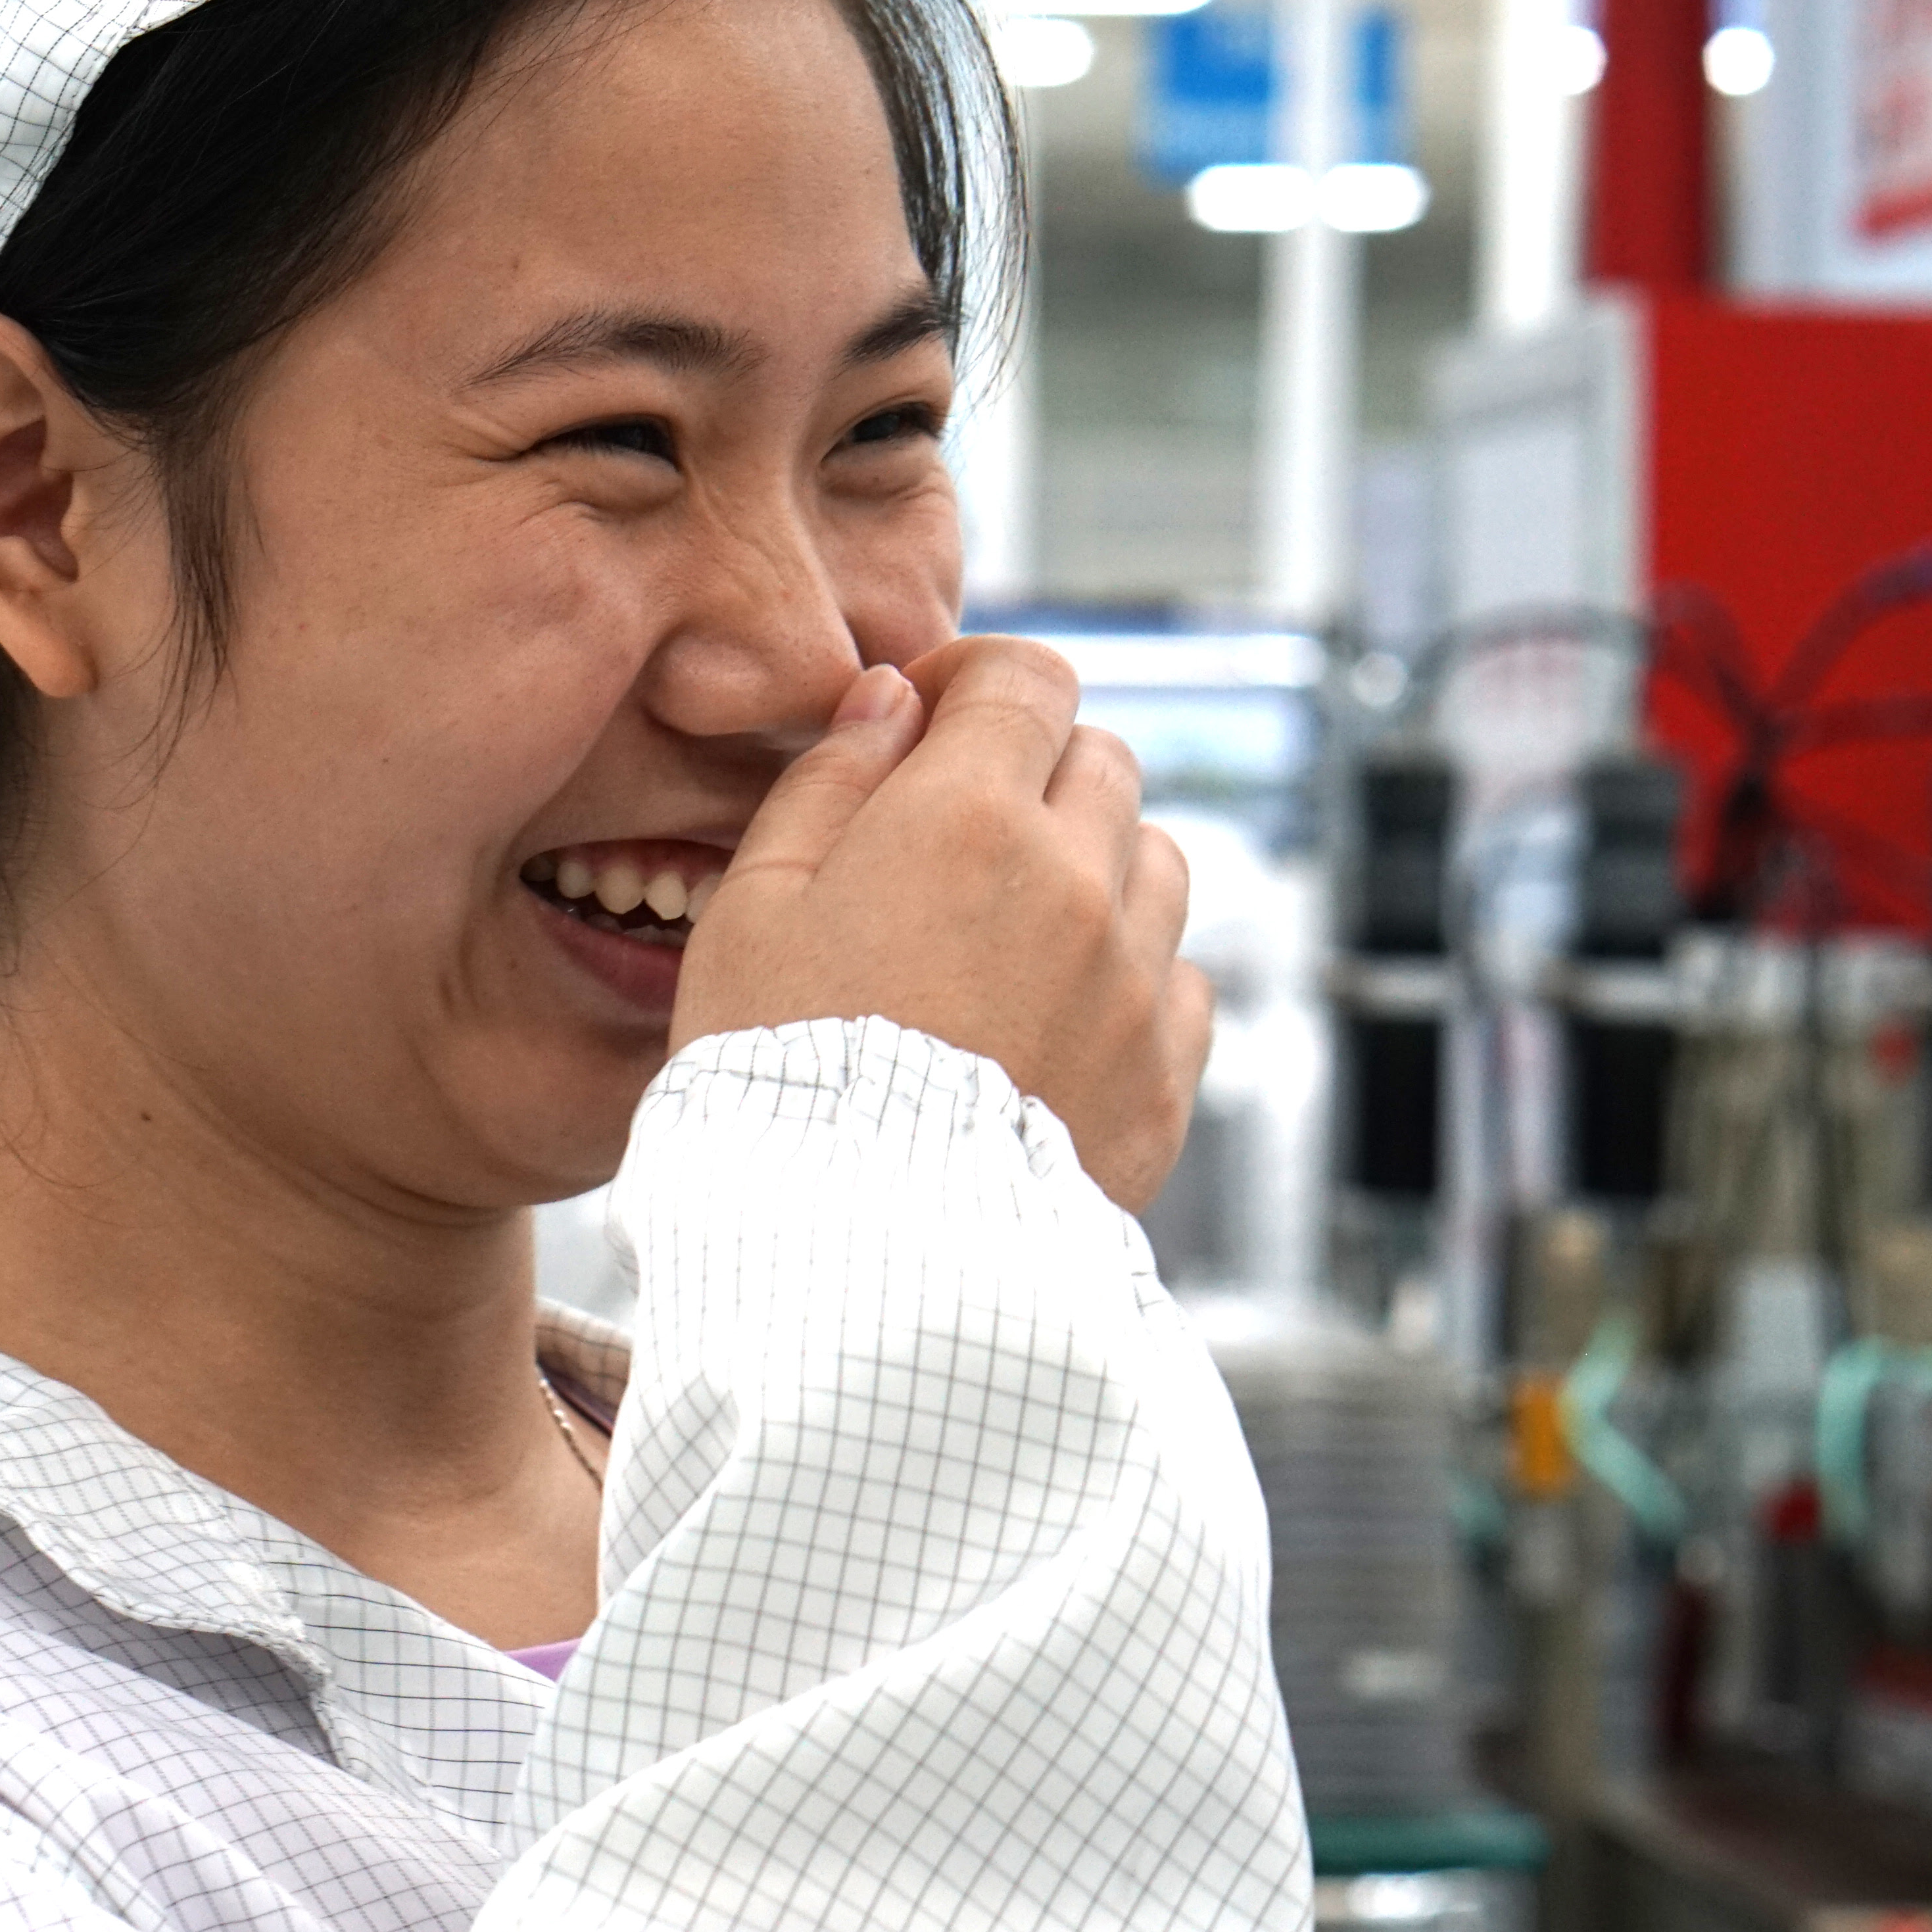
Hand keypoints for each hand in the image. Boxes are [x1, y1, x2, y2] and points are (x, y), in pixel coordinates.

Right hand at [671, 636, 1211, 1212]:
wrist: (855, 1252)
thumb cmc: (777, 1077)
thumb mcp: (749, 911)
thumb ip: (826, 783)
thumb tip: (890, 701)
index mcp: (964, 817)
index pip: (1027, 679)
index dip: (978, 680)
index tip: (932, 717)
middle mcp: (1073, 880)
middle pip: (1100, 759)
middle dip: (1036, 769)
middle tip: (958, 832)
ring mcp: (1132, 979)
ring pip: (1156, 857)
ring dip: (1097, 863)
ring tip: (1014, 926)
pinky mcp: (1164, 1074)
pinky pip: (1182, 976)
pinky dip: (1132, 970)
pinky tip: (1059, 1011)